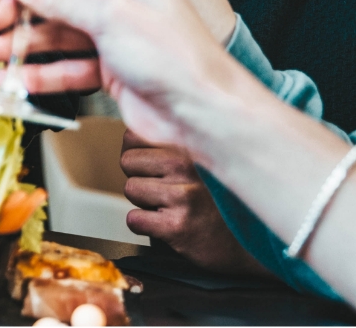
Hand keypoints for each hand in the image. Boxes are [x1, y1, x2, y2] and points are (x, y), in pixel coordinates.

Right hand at [0, 0, 237, 147]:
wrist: (202, 113)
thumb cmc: (175, 57)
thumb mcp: (108, 18)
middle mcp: (123, 2)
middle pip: (59, 3)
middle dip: (23, 16)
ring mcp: (116, 37)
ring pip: (60, 37)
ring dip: (28, 48)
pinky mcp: (112, 69)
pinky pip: (69, 67)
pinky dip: (45, 74)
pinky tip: (21, 80)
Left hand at [120, 131, 268, 274]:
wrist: (252, 246)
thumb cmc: (219, 202)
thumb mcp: (201, 161)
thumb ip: (171, 143)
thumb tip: (130, 133)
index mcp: (189, 146)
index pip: (132, 136)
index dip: (138, 155)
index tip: (155, 168)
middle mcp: (185, 166)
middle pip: (127, 162)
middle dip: (141, 178)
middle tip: (168, 191)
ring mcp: (182, 196)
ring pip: (130, 189)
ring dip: (145, 203)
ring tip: (173, 208)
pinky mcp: (178, 226)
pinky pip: (134, 220)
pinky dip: (144, 226)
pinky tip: (169, 225)